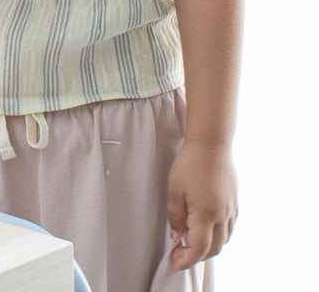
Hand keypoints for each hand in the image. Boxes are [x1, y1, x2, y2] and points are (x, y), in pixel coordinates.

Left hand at [166, 140, 237, 271]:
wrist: (211, 144)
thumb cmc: (189, 164)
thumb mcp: (174, 190)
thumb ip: (175, 216)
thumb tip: (177, 235)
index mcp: (206, 214)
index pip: (198, 248)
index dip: (187, 259)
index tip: (176, 264)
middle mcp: (222, 216)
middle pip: (213, 248)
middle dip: (196, 257)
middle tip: (179, 255)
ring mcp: (231, 210)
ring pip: (224, 240)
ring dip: (208, 247)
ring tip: (190, 243)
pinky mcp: (235, 203)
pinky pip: (229, 228)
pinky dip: (218, 236)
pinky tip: (205, 230)